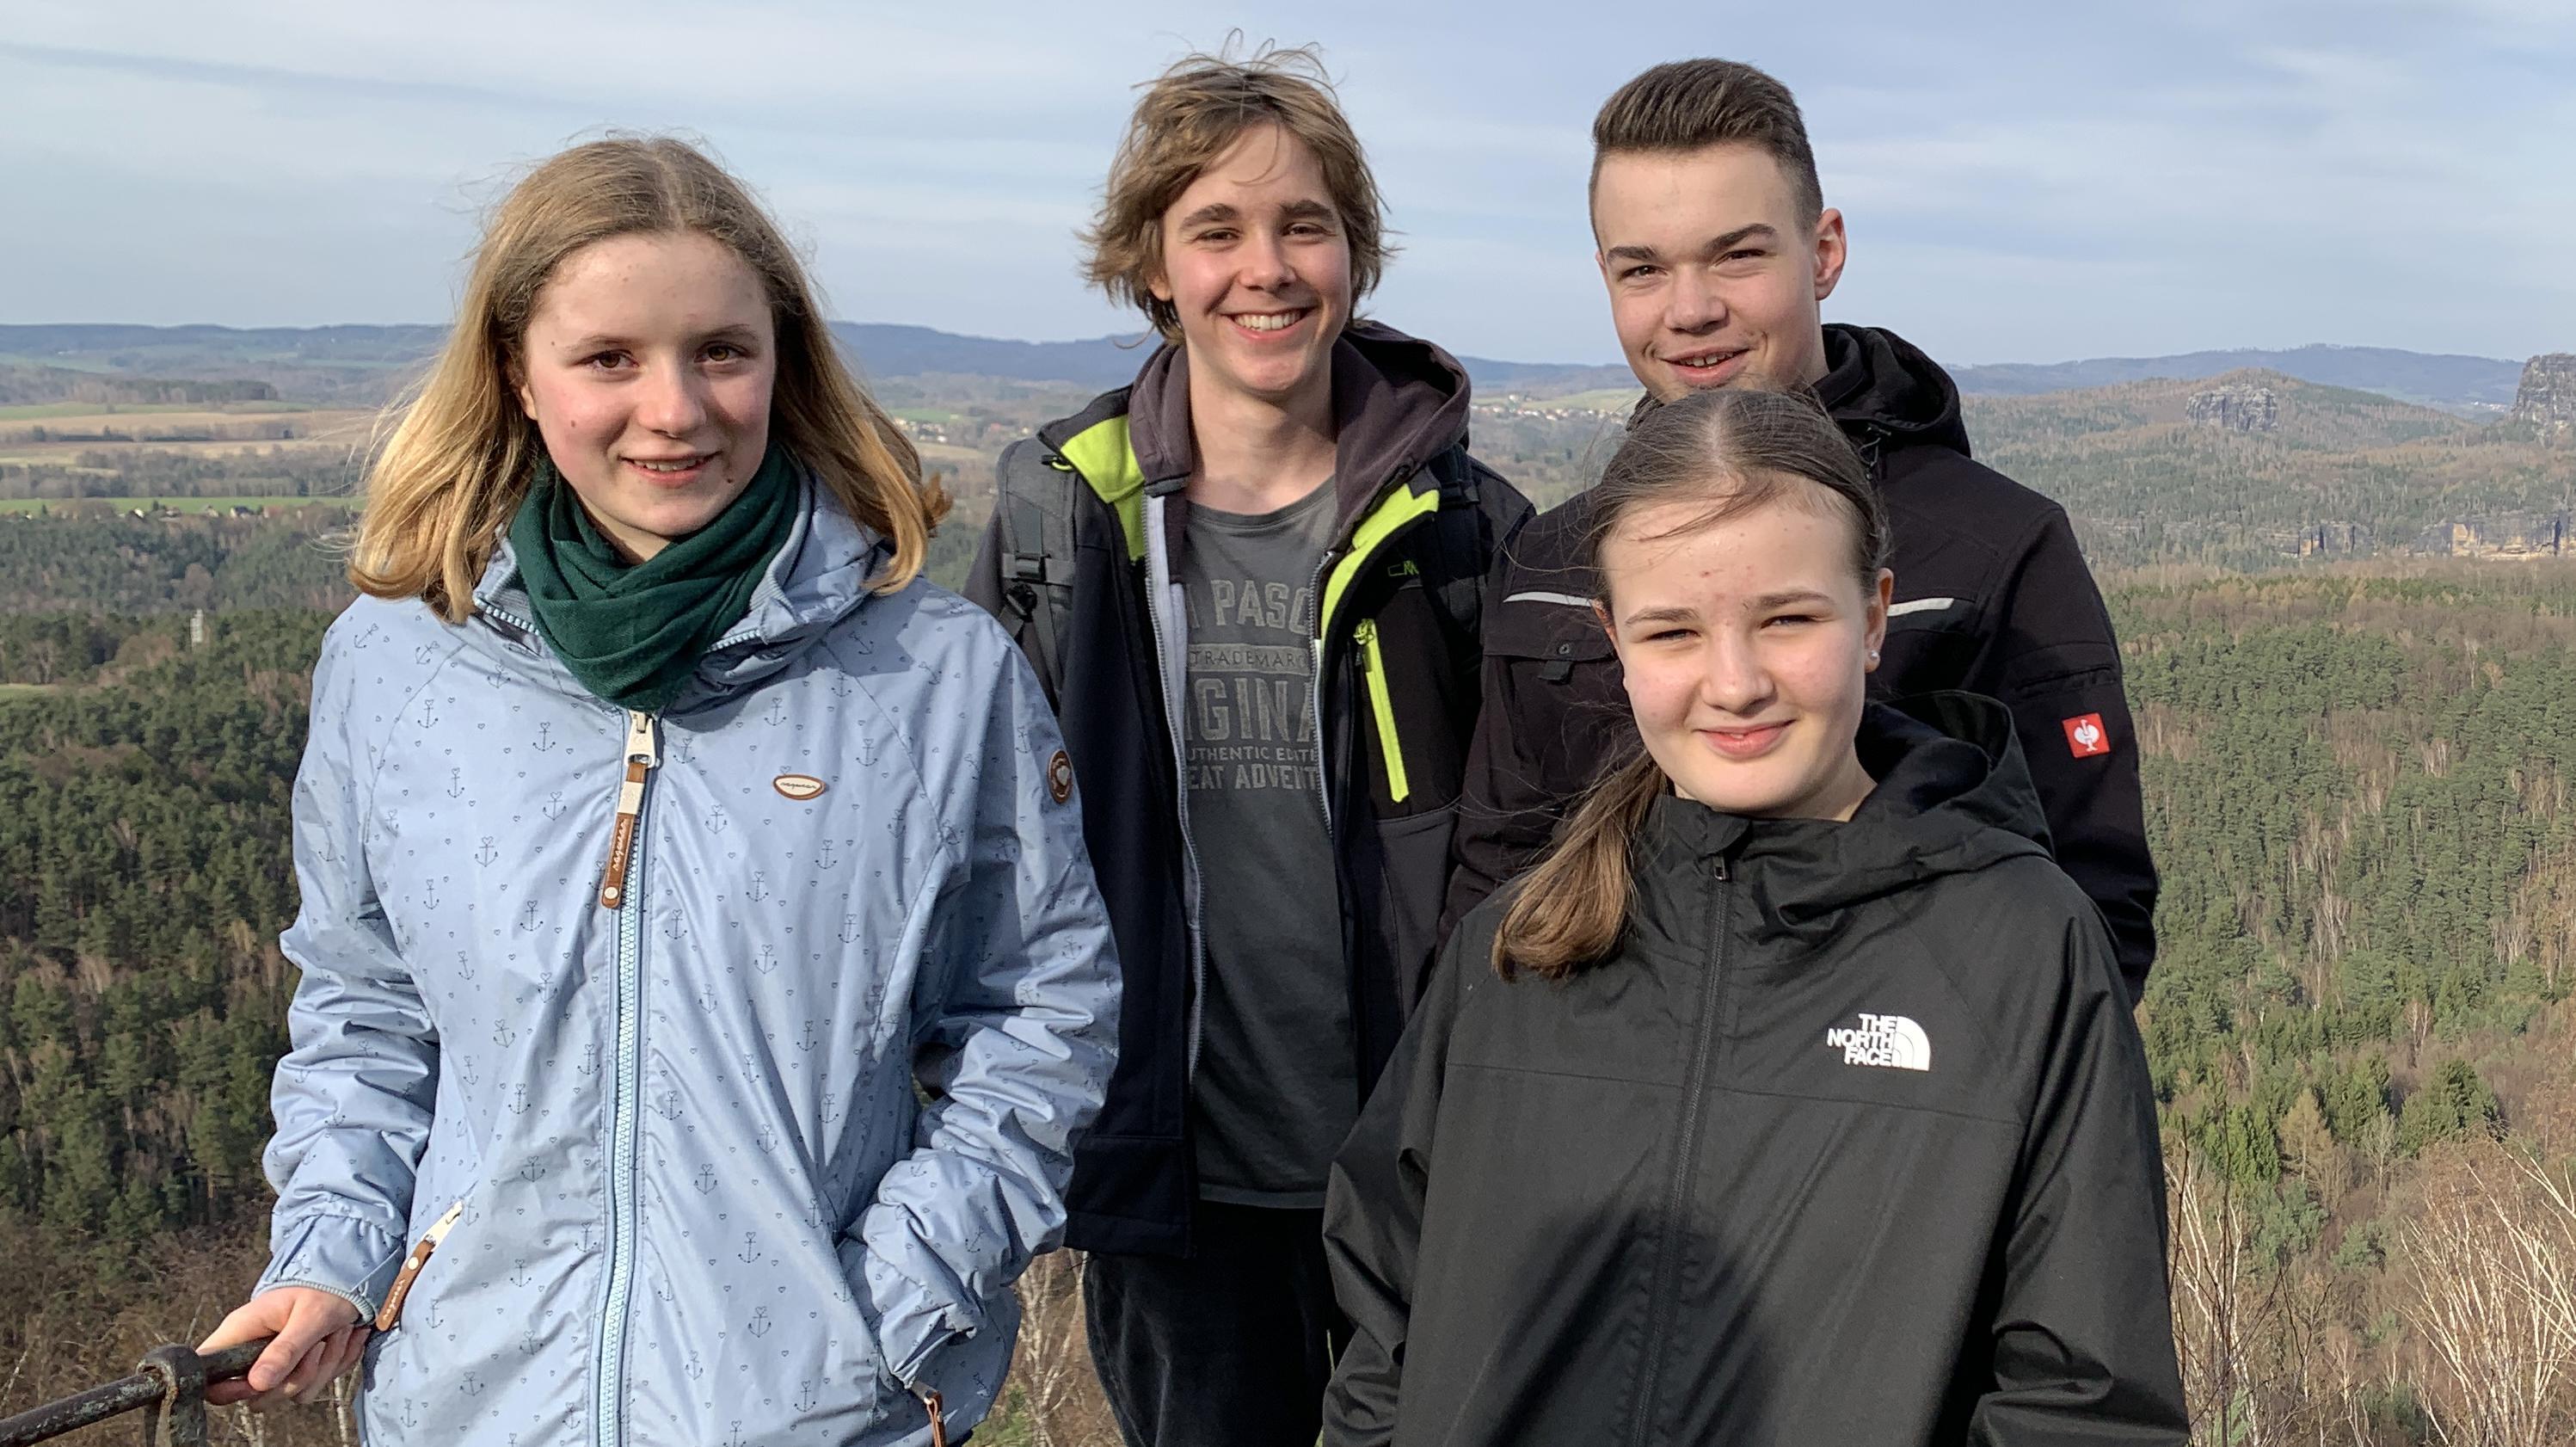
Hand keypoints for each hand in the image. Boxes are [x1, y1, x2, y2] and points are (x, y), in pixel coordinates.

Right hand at [198, 1286, 367, 1408]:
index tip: (260, 1383)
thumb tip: (257, 1384)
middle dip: (296, 1378)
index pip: (208, 1377)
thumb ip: (284, 1350)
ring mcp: (276, 1364)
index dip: (226, 1391)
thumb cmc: (325, 1289)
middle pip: (257, 1396)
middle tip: (319, 1345)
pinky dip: (336, 1365)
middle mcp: (253, 1352)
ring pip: (291, 1393)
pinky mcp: (298, 1370)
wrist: (354, 1281)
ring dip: (325, 1366)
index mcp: (242, 1332)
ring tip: (338, 1332)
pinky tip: (346, 1339)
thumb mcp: (309, 1317)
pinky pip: (313, 1387)